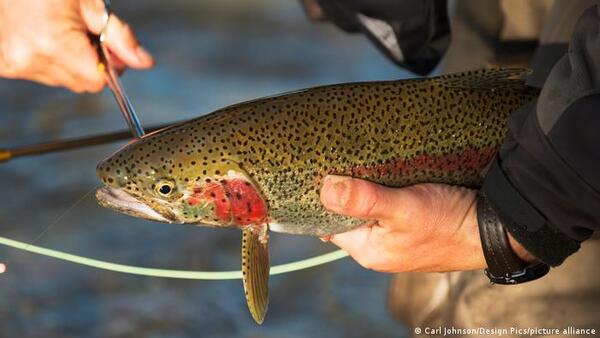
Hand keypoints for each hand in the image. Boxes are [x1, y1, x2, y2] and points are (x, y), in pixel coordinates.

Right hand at [0, 0, 153, 92]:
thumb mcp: (92, 5)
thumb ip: (120, 37)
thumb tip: (144, 62)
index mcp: (53, 44)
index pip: (97, 81)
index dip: (108, 66)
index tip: (107, 48)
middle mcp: (30, 59)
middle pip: (81, 84)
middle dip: (89, 63)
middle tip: (82, 34)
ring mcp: (13, 64)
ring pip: (61, 81)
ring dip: (68, 62)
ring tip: (57, 31)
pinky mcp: (4, 66)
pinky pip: (40, 74)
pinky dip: (48, 60)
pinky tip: (43, 38)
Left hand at [320, 175, 532, 272]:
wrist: (496, 229)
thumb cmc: (449, 222)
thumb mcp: (403, 208)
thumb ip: (363, 200)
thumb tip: (325, 189)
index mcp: (369, 250)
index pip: (329, 223)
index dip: (322, 199)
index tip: (319, 171)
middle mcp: (380, 249)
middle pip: (350, 216)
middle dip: (345, 192)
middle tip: (342, 160)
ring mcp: (398, 240)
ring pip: (371, 211)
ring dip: (367, 190)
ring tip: (364, 162)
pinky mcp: (415, 228)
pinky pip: (390, 209)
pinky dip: (386, 192)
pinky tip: (389, 174)